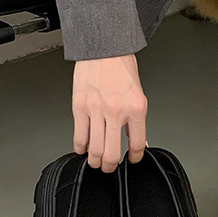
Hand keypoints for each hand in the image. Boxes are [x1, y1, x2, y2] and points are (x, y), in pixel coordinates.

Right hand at [72, 55, 147, 171]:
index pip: (137, 143)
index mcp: (136, 108)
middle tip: (110, 167)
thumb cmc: (121, 67)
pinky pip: (79, 136)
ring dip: (95, 161)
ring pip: (95, 149)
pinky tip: (83, 149)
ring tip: (96, 162)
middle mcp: (116, 111)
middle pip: (112, 152)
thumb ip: (134, 117)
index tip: (133, 158)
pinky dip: (80, 147)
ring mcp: (96, 110)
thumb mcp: (138, 94)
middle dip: (111, 166)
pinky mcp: (79, 107)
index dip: (135, 156)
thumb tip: (131, 136)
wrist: (104, 49)